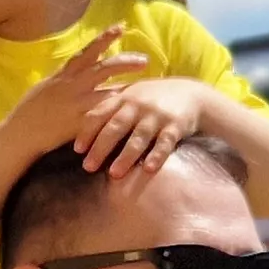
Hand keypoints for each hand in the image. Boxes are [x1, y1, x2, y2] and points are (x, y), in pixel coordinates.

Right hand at [0, 25, 148, 158]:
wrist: (20, 133)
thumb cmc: (29, 111)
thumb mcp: (45, 86)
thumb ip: (63, 77)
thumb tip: (75, 68)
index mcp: (64, 74)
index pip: (88, 51)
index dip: (105, 38)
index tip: (121, 26)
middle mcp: (72, 85)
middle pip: (104, 68)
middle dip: (126, 62)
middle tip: (145, 60)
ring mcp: (77, 103)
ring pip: (108, 91)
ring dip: (128, 87)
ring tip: (145, 86)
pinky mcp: (79, 122)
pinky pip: (102, 115)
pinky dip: (116, 112)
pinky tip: (132, 111)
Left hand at [73, 76, 227, 176]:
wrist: (191, 94)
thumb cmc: (152, 99)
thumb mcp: (131, 97)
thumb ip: (110, 110)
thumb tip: (80, 132)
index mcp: (123, 98)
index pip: (100, 114)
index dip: (87, 132)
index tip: (78, 150)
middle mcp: (138, 105)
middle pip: (116, 127)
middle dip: (101, 147)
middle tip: (88, 167)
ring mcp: (157, 115)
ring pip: (139, 137)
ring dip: (126, 156)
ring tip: (114, 174)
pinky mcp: (176, 125)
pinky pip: (165, 142)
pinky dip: (157, 155)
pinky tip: (148, 169)